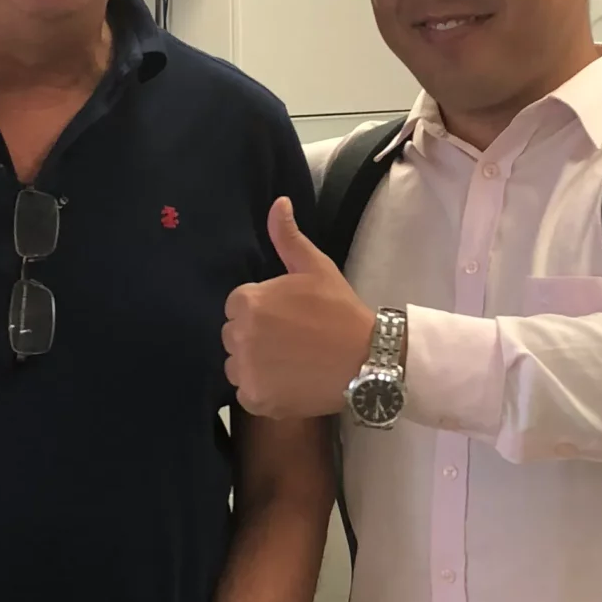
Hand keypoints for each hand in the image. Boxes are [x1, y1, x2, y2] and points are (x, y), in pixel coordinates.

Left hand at [223, 197, 376, 417]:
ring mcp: (246, 370)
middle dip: (255, 338)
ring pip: (236, 366)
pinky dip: (263, 391)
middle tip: (291, 342)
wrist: (367, 360)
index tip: (288, 319)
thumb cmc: (340, 311)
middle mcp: (240, 336)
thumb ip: (288, 237)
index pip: (237, 306)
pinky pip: (246, 393)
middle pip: (233, 337)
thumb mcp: (316, 268)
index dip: (262, 312)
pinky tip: (289, 383)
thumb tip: (278, 202)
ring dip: (255, 366)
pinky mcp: (256, 399)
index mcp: (248, 301)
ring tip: (290, 364)